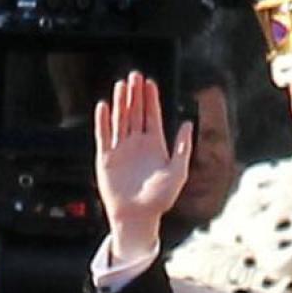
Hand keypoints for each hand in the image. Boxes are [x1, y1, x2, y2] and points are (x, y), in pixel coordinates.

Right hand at [94, 71, 194, 263]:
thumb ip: (183, 147)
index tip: (149, 82)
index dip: (151, 99)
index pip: (152, 116)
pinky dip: (103, 122)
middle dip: (135, 95)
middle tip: (134, 75)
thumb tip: (188, 123)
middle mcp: (137, 144)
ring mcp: (121, 150)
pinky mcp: (106, 159)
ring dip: (121, 103)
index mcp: (154, 145)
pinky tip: (104, 106)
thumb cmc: (160, 199)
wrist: (138, 217)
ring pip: (120, 120)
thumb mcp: (178, 172)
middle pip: (135, 113)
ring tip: (121, 85)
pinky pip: (104, 136)